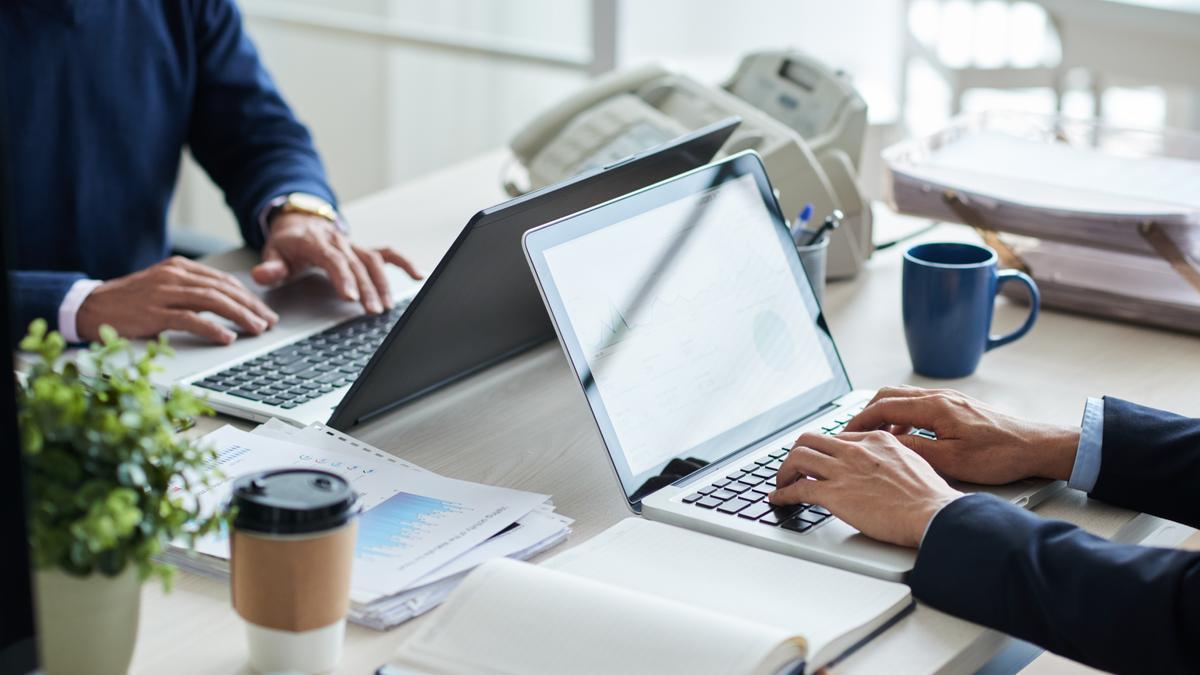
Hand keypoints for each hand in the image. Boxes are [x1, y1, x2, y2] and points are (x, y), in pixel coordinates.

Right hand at [76, 256, 278, 344]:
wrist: (90, 306)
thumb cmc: (130, 301)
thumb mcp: (164, 287)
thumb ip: (193, 290)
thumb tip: (229, 302)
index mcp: (179, 268)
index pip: (223, 280)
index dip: (248, 296)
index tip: (264, 311)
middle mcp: (174, 276)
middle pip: (223, 289)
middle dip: (251, 306)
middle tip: (269, 321)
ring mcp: (163, 293)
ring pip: (212, 301)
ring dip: (240, 316)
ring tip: (257, 329)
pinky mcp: (153, 313)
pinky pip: (190, 319)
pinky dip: (212, 328)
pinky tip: (228, 337)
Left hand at [251, 213, 421, 314]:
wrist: (300, 222)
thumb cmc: (288, 243)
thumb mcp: (273, 253)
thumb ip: (270, 266)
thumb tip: (263, 275)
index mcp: (316, 241)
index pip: (333, 259)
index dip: (343, 277)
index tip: (351, 297)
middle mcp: (339, 241)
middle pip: (357, 264)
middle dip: (367, 289)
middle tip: (372, 311)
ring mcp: (354, 245)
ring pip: (374, 262)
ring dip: (383, 284)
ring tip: (386, 306)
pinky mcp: (364, 249)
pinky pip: (388, 254)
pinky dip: (404, 263)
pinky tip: (418, 276)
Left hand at [769, 431, 963, 547]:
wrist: (932, 513)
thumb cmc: (929, 496)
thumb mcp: (913, 462)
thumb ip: (892, 458)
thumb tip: (884, 468)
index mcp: (876, 440)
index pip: (837, 438)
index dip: (824, 450)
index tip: (819, 460)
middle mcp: (855, 450)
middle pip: (810, 440)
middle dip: (797, 454)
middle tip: (794, 468)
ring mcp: (843, 470)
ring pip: (797, 458)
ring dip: (784, 471)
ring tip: (782, 483)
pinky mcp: (834, 494)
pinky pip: (797, 489)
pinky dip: (783, 494)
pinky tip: (779, 499)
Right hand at [843, 386, 1079, 484]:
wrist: (1036, 446)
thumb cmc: (1000, 455)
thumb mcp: (951, 459)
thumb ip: (915, 448)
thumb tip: (886, 443)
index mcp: (935, 407)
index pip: (883, 406)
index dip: (859, 420)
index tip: (844, 434)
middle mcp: (940, 397)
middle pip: (889, 395)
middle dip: (866, 413)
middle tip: (852, 433)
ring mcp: (950, 399)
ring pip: (904, 398)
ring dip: (885, 415)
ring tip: (875, 438)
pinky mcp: (958, 406)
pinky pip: (920, 405)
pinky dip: (903, 417)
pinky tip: (907, 437)